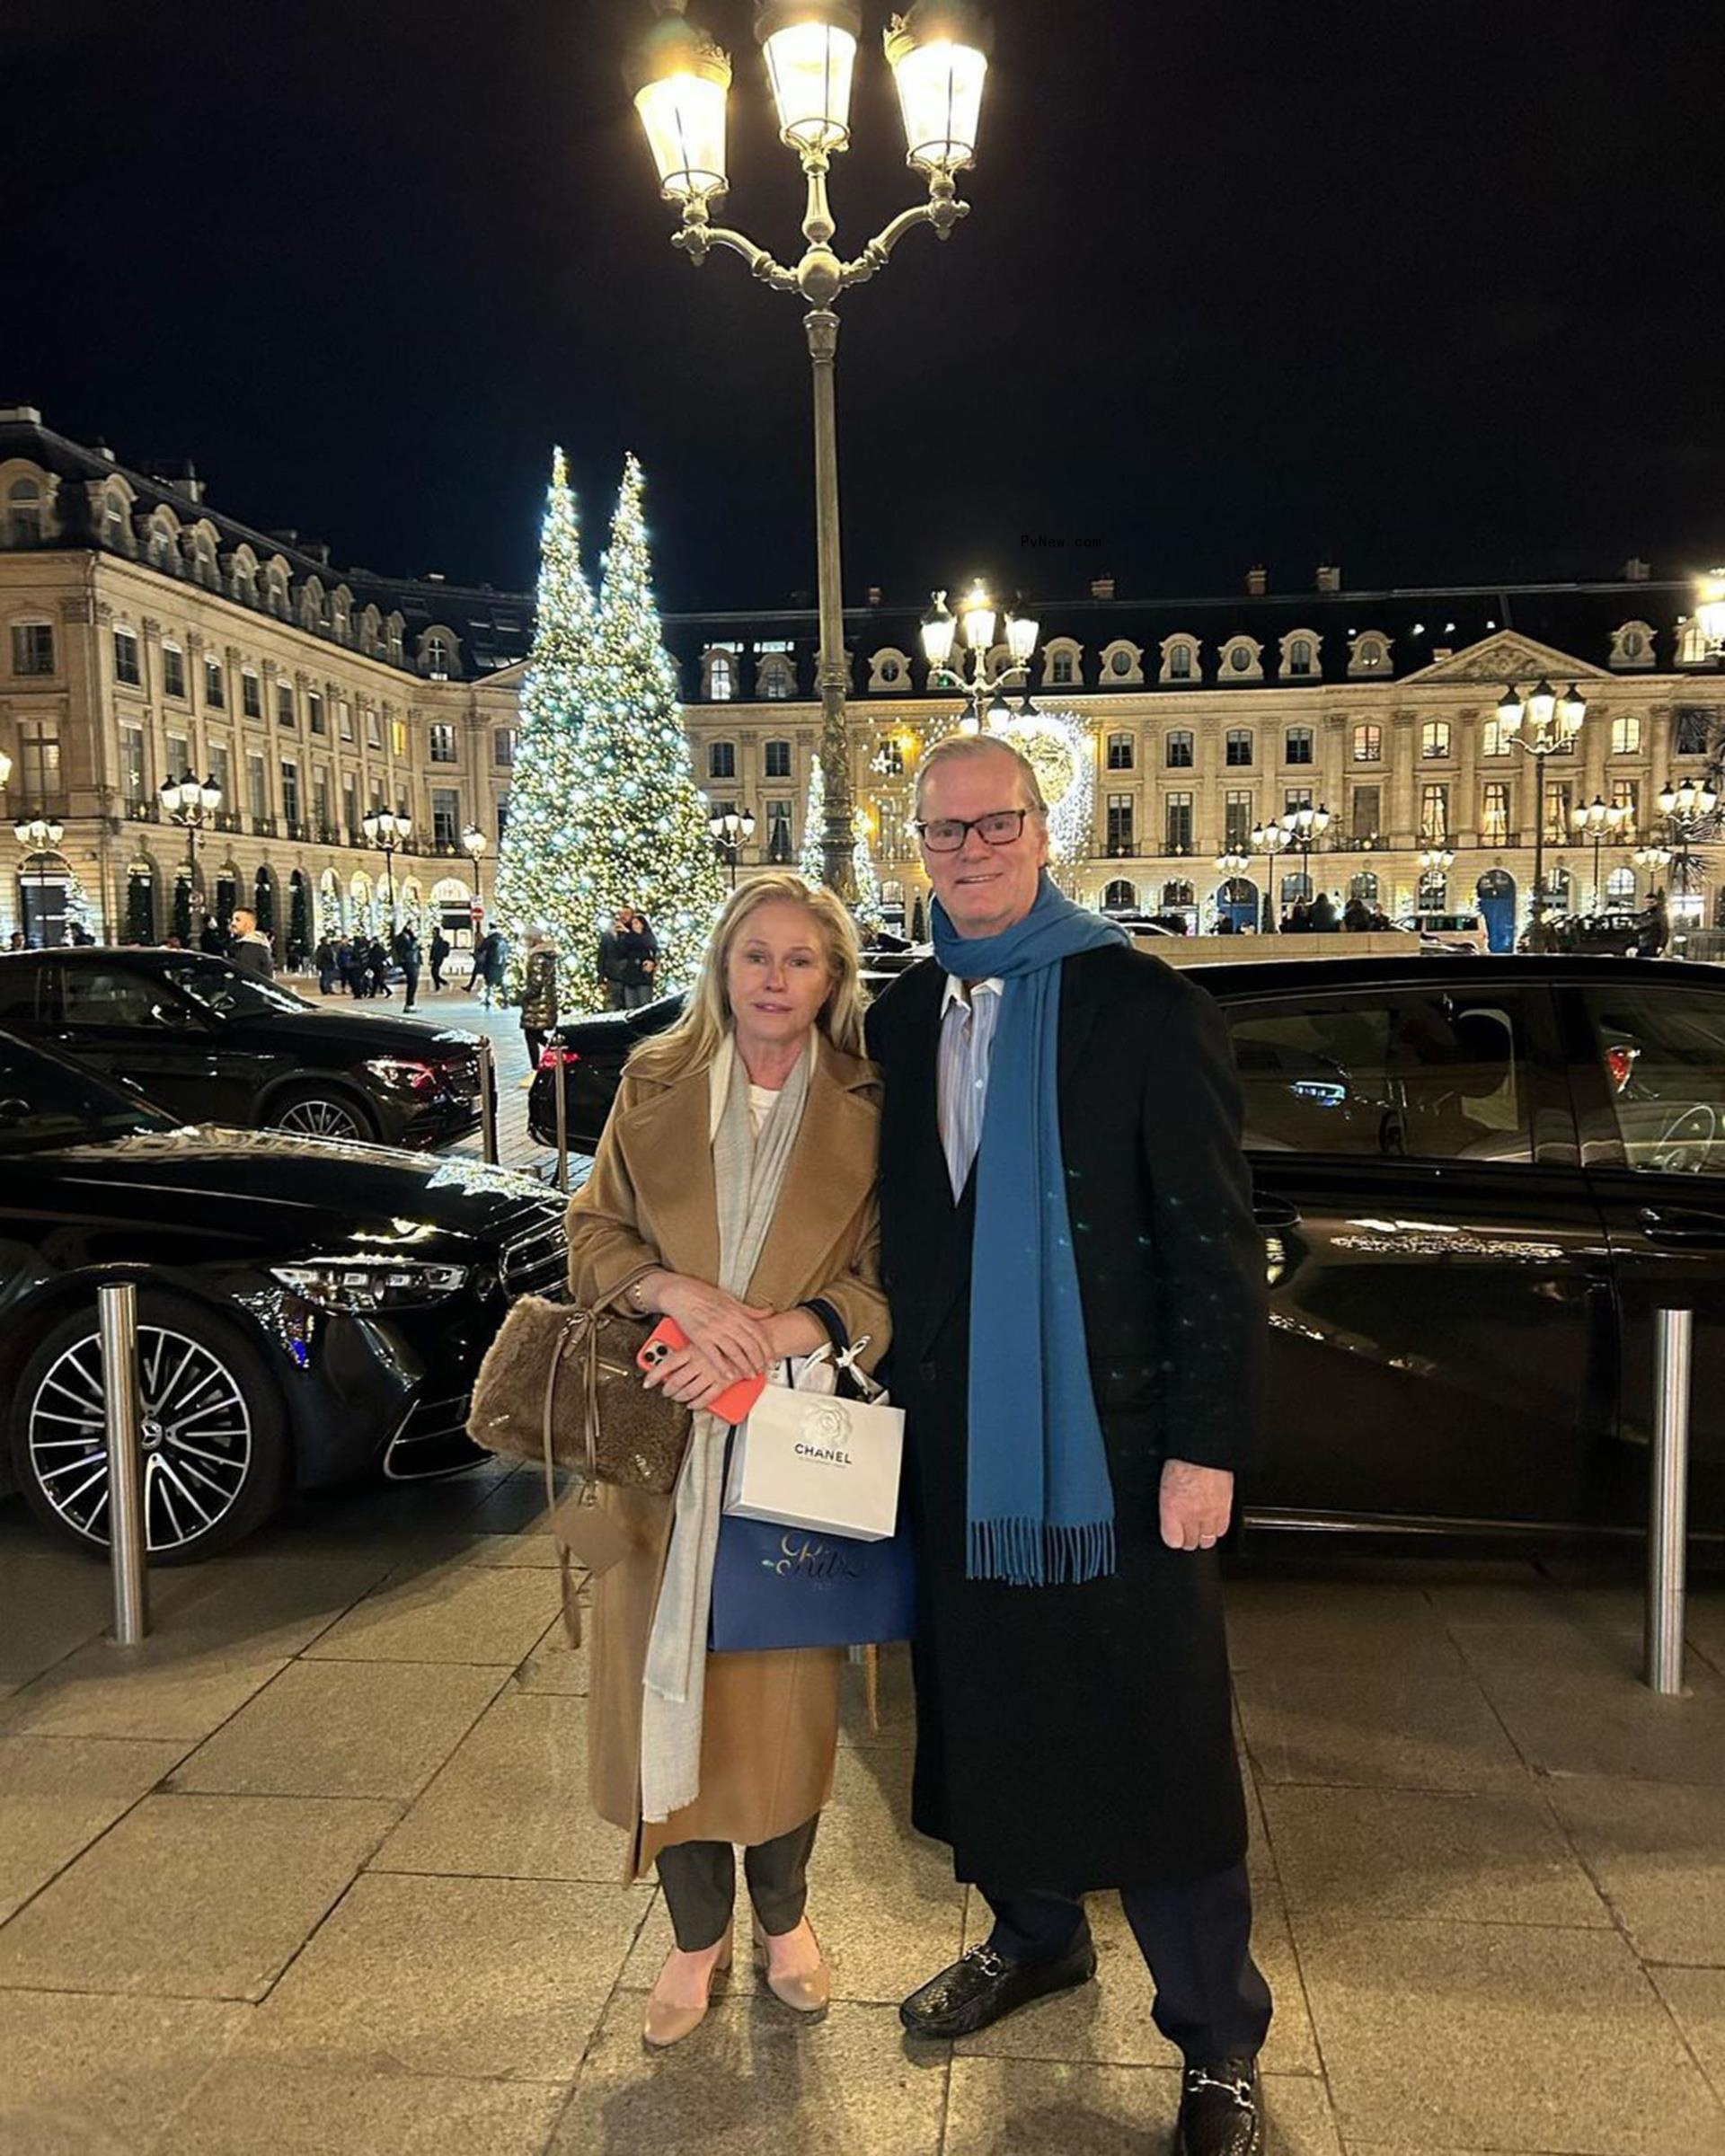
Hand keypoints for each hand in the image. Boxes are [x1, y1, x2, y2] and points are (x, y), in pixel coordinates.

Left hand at [641, 1343, 732, 1409]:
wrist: (750, 1341)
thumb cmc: (727, 1337)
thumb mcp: (703, 1338)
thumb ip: (688, 1348)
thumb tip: (671, 1355)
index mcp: (693, 1349)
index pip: (667, 1364)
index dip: (654, 1375)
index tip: (647, 1382)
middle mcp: (700, 1362)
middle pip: (676, 1381)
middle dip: (668, 1390)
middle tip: (665, 1392)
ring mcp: (711, 1373)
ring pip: (689, 1391)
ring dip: (680, 1397)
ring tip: (677, 1398)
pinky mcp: (722, 1383)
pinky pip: (705, 1398)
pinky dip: (696, 1403)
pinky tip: (692, 1404)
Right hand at [656, 1277, 775, 1382]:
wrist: (681, 1293)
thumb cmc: (704, 1295)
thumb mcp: (731, 1299)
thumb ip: (749, 1310)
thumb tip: (769, 1311)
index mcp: (736, 1312)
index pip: (758, 1333)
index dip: (767, 1349)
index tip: (771, 1359)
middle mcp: (728, 1322)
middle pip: (750, 1345)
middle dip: (759, 1360)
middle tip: (762, 1370)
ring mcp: (714, 1331)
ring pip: (735, 1352)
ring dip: (745, 1366)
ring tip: (750, 1375)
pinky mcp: (700, 1338)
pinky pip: (714, 1356)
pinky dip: (723, 1367)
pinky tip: (729, 1375)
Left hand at [1159, 1460, 1233, 1551]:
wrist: (1203, 1451)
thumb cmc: (1182, 1461)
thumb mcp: (1164, 1484)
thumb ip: (1167, 1505)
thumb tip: (1168, 1517)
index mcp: (1172, 1508)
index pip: (1172, 1540)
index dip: (1173, 1539)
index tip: (1173, 1537)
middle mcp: (1191, 1514)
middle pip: (1191, 1543)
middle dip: (1187, 1540)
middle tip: (1186, 1535)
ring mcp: (1210, 1512)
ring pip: (1208, 1540)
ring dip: (1203, 1537)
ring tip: (1199, 1531)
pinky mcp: (1225, 1507)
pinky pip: (1222, 1529)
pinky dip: (1217, 1529)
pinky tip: (1213, 1524)